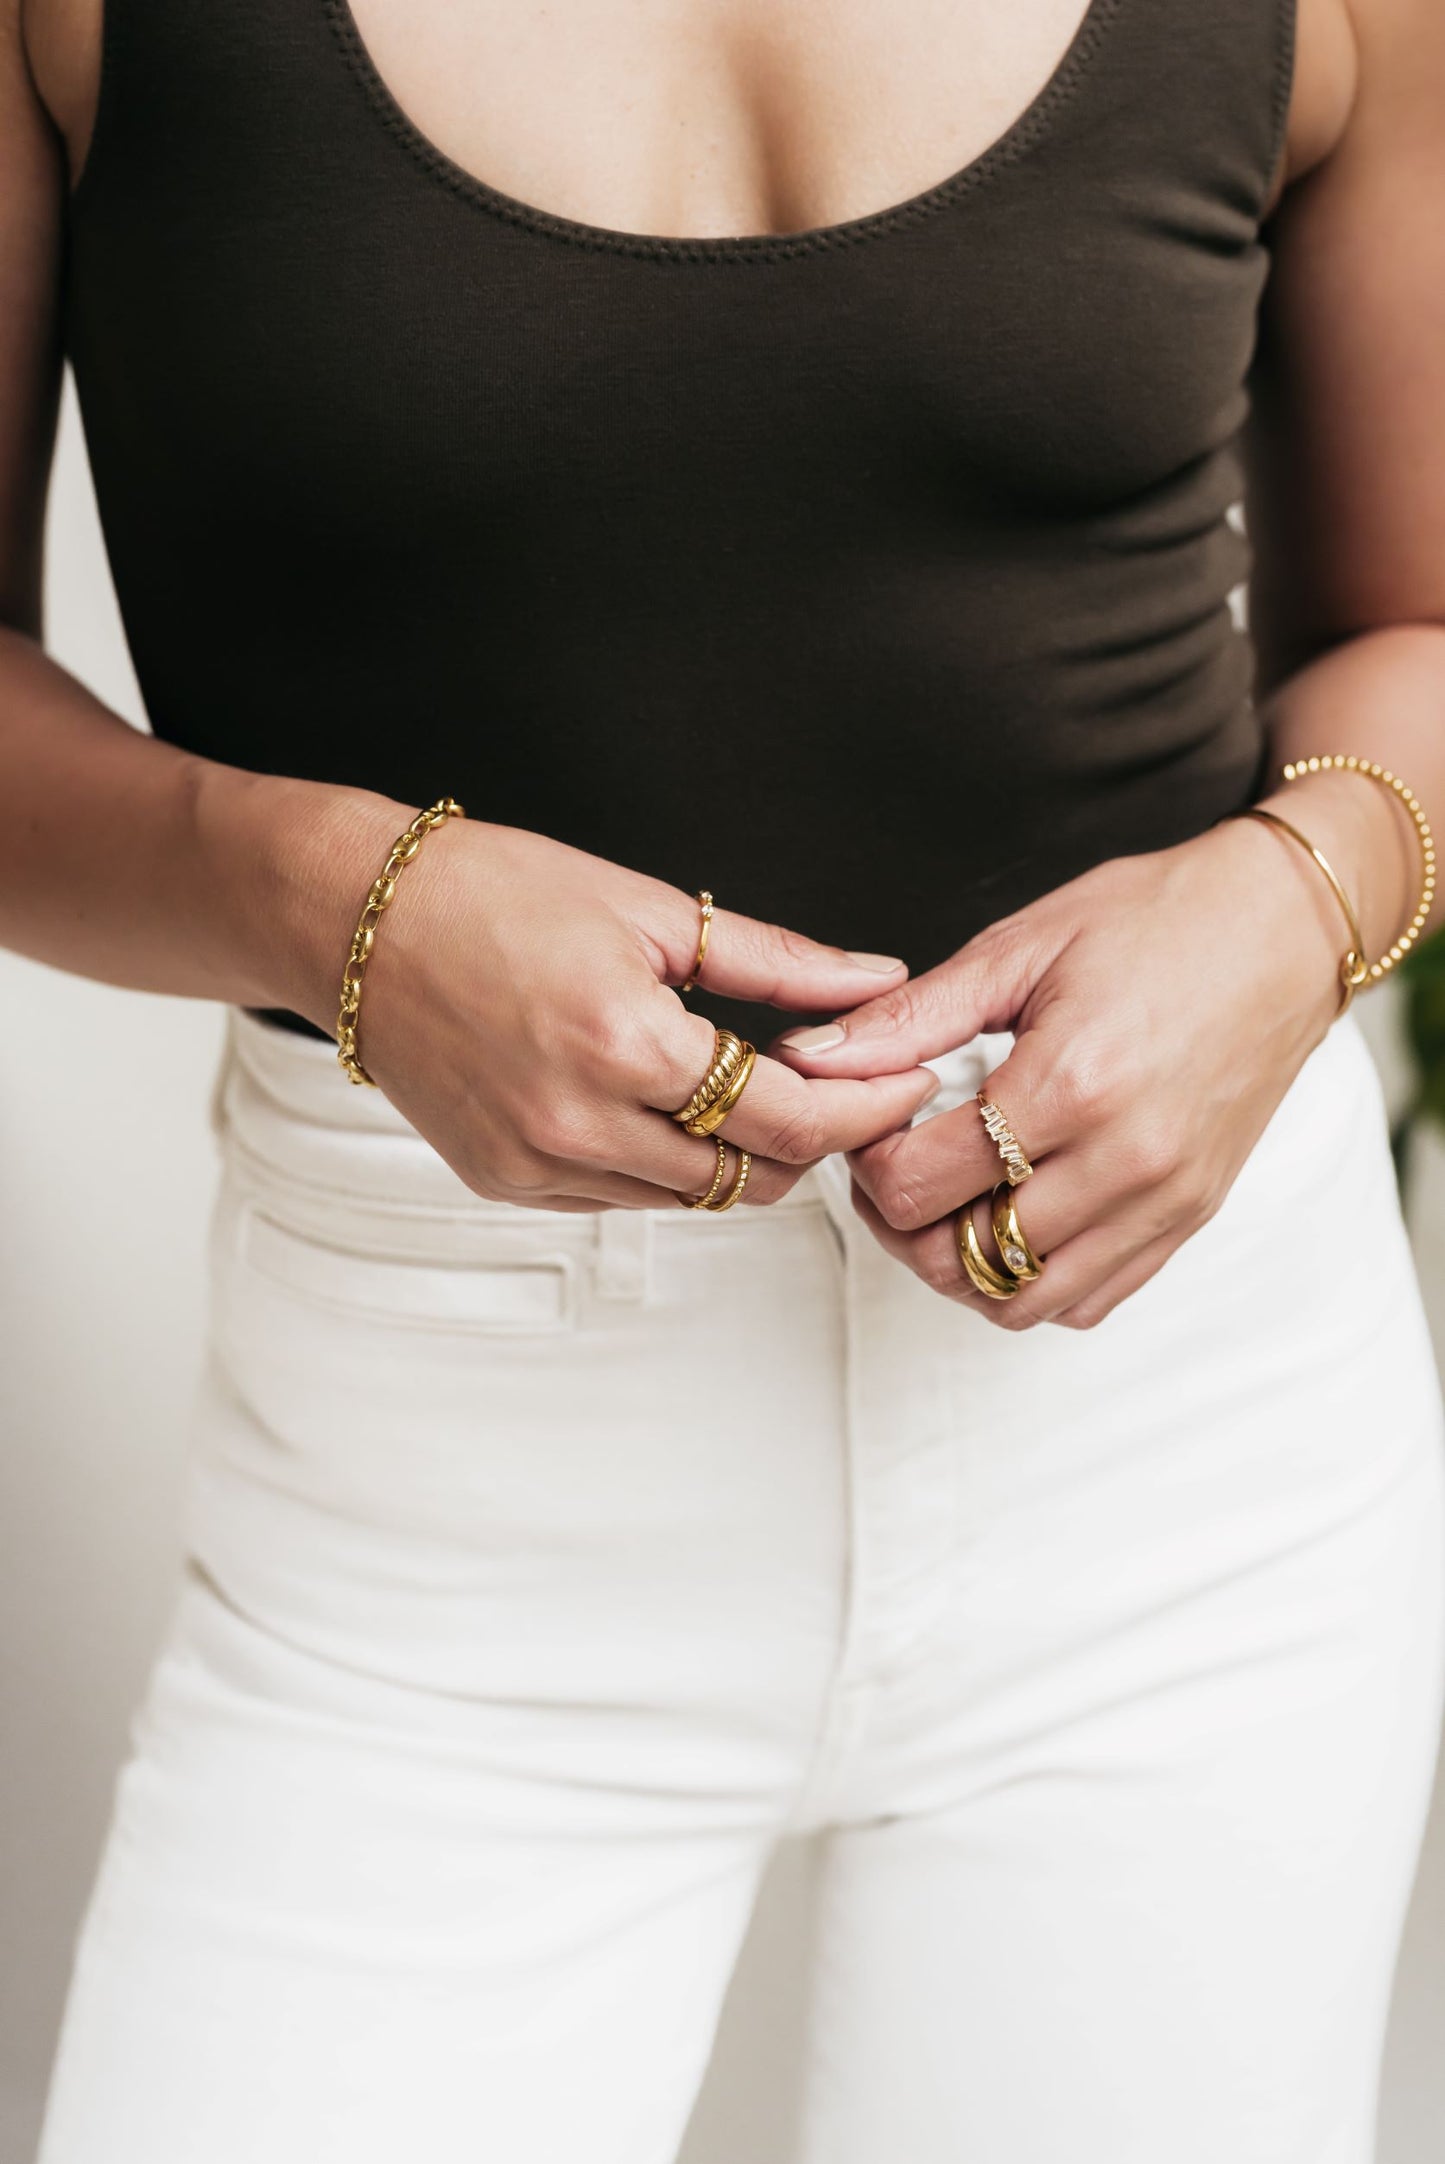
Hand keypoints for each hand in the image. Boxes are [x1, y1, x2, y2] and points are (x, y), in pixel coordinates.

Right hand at [293, 792, 939, 1212]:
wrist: (354, 923)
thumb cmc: (490, 892)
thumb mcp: (651, 911)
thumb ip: (776, 961)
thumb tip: (878, 979)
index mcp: (624, 1044)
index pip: (789, 1122)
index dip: (866, 1109)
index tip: (908, 1081)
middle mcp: (577, 1123)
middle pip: (752, 1181)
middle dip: (818, 1144)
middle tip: (851, 1091)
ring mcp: (537, 1164)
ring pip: (692, 1201)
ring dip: (745, 1160)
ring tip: (767, 1096)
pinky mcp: (505, 1182)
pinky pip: (623, 1199)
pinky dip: (669, 1167)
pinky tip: (674, 1110)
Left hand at [773, 812, 1353, 1325]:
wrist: (1284, 929)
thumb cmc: (1156, 920)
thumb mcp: (1021, 946)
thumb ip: (911, 1016)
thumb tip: (815, 1058)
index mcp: (1071, 1083)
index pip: (918, 1183)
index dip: (867, 1158)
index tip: (873, 1117)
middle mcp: (1123, 1161)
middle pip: (957, 1258)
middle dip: (898, 1220)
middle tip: (892, 1161)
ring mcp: (1161, 1202)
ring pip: (1019, 1300)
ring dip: (958, 1264)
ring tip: (947, 1195)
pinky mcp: (1186, 1220)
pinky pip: (1086, 1301)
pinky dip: (1029, 1281)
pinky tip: (1010, 1215)